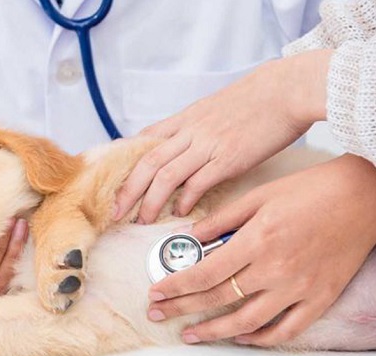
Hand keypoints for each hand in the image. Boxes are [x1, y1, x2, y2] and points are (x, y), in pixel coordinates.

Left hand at [114, 49, 331, 223]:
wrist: (285, 89)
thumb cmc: (255, 98)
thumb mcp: (214, 107)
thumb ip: (194, 126)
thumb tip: (183, 144)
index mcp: (185, 119)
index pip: (145, 140)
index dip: (126, 163)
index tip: (115, 182)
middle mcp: (190, 132)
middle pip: (147, 163)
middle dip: (128, 190)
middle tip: (115, 212)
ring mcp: (207, 145)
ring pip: (166, 176)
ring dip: (150, 202)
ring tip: (143, 220)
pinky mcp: (228, 158)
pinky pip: (197, 183)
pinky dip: (184, 200)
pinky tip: (180, 213)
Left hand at [147, 155, 375, 346]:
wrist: (361, 196)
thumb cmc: (310, 190)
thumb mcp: (258, 196)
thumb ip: (221, 220)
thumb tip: (190, 236)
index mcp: (256, 240)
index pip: (205, 272)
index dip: (176, 285)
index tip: (157, 292)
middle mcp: (275, 268)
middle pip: (218, 298)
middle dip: (182, 309)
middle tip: (158, 314)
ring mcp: (298, 287)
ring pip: (247, 322)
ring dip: (214, 332)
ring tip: (191, 335)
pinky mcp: (319, 298)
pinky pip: (286, 329)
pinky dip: (261, 339)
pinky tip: (240, 337)